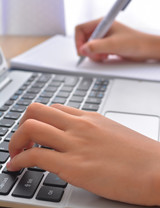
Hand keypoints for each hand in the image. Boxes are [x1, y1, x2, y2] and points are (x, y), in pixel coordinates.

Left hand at [8, 103, 159, 205]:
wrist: (157, 169)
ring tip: (15, 153)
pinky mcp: (74, 166)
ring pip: (31, 127)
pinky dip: (19, 160)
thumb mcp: (111, 132)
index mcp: (89, 118)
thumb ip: (90, 131)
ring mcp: (76, 144)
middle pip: (36, 110)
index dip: (38, 119)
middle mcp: (79, 126)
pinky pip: (36, 156)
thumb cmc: (139, 153)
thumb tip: (75, 136)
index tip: (33, 131)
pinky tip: (17, 167)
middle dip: (22, 124)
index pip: (53, 109)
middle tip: (20, 140)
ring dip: (15, 141)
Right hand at [75, 19, 159, 61]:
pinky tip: (106, 57)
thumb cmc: (135, 42)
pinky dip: (98, 57)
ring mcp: (104, 38)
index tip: (82, 51)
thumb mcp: (114, 44)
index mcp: (102, 23)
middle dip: (87, 50)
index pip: (80, 29)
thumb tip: (83, 49)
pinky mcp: (107, 46)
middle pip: (83, 39)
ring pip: (89, 47)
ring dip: (93, 54)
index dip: (78, 41)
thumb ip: (97, 46)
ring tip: (103, 56)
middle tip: (96, 55)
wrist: (146, 50)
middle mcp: (101, 29)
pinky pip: (95, 52)